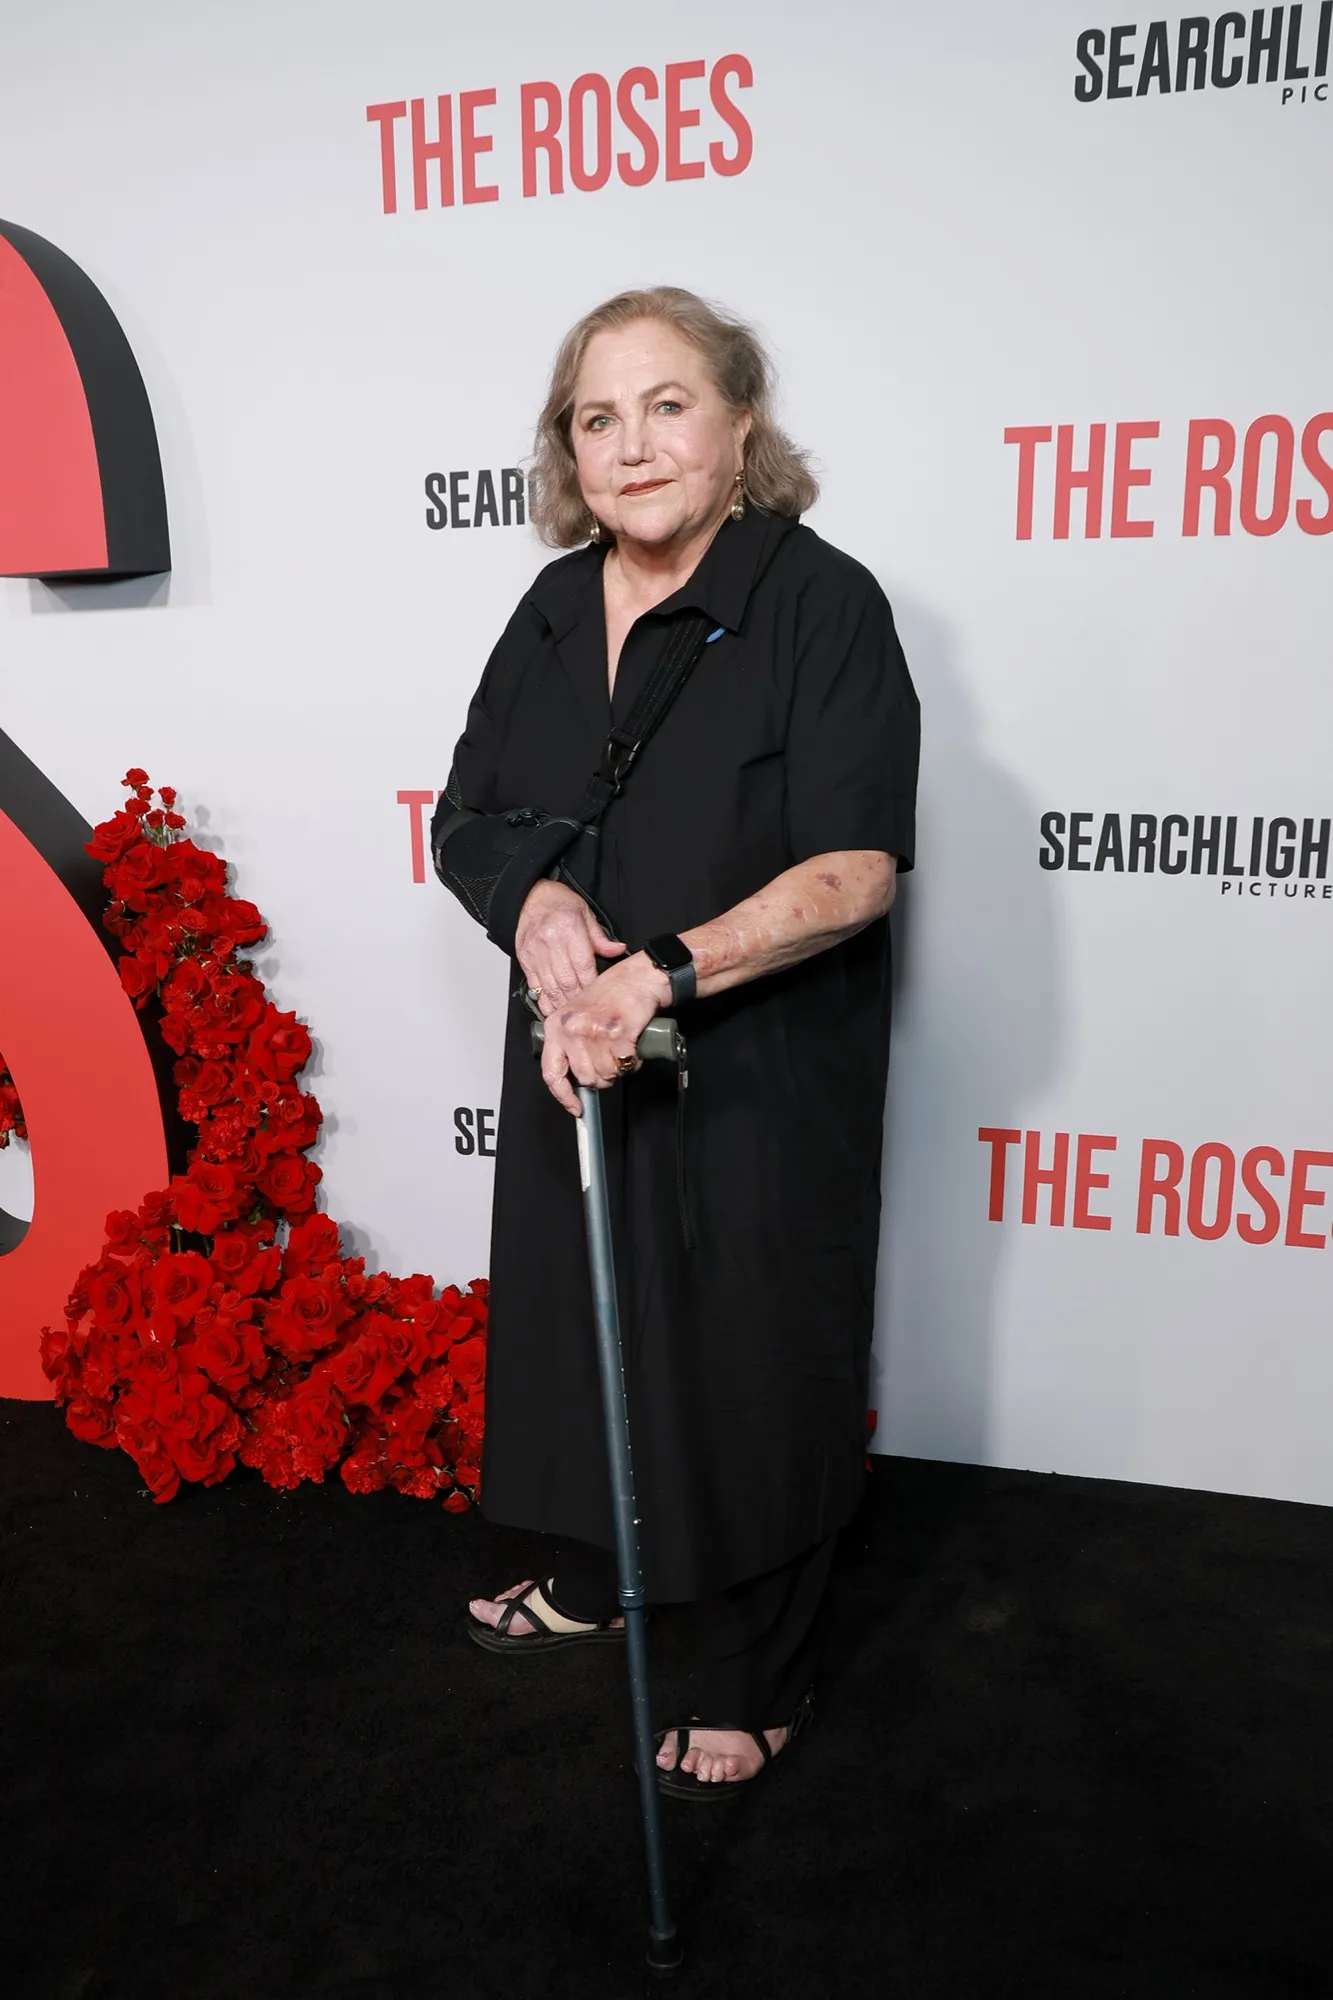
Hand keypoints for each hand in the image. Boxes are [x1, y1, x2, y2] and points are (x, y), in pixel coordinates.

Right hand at [515, 878, 624, 1015]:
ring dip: (562, 1003)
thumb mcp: (585, 913)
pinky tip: (553, 1008)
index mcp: (568, 928)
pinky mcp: (525, 961)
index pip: (583, 964)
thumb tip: (618, 950)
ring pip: (551, 986)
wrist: (530, 898)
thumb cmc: (558, 904)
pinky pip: (536, 985)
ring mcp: (535, 953)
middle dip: (579, 998)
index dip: (592, 984)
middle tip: (589, 1009)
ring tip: (572, 1013)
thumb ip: (600, 937)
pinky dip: (545, 999)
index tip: (599, 995)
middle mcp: (549, 941)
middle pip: (567, 979)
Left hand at [541, 955, 670, 1114]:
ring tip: (621, 1049)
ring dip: (618, 1068)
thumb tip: (575, 1078)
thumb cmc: (611, 994)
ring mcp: (593, 1031)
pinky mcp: (617, 1033)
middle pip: (585, 1078)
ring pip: (606, 1074)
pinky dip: (633, 1061)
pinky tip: (631, 1047)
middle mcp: (571, 1028)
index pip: (551, 1072)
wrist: (637, 977)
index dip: (563, 1096)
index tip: (575, 1107)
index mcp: (557, 1025)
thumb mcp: (577, 1015)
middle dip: (602, 1076)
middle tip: (610, 1061)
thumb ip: (570, 1044)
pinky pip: (625, 1064)